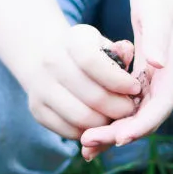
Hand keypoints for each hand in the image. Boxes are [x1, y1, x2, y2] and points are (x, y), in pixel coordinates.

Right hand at [18, 22, 140, 140]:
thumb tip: (127, 52)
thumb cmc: (85, 55)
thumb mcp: (102, 45)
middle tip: (130, 110)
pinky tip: (96, 123)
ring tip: (114, 118)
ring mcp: (40, 87)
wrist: (42, 57)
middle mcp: (50, 62)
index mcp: (72, 40)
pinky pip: (69, 131)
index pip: (92, 62)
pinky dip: (88, 133)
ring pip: (82, 118)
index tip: (135, 89)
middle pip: (93, 96)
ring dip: (105, 124)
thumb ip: (119, 52)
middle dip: (120, 109)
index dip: (118, 80)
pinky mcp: (37, 109)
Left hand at [80, 0, 172, 158]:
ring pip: (134, 115)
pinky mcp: (142, 75)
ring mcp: (154, 79)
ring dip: (111, 131)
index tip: (115, 138)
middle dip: (116, 135)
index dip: (137, 127)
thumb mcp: (157, 14)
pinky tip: (90, 124)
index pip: (157, 109)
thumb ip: (157, 39)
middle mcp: (164, 81)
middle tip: (87, 147)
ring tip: (85, 146)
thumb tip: (156, 65)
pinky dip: (110, 116)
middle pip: (143, 119)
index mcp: (170, 71)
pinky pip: (127, 103)